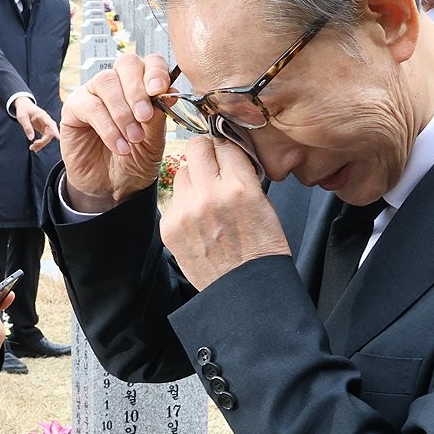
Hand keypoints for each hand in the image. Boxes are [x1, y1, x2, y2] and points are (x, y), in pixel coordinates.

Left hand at [12, 97, 58, 151]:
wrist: (23, 105)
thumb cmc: (23, 109)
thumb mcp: (22, 117)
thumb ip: (27, 127)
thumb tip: (31, 138)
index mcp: (43, 116)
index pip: (51, 124)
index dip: (55, 131)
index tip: (59, 138)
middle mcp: (46, 121)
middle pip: (50, 133)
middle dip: (43, 142)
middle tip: (33, 146)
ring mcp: (45, 125)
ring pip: (47, 137)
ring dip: (41, 144)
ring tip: (32, 148)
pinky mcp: (43, 128)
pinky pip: (44, 137)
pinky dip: (40, 143)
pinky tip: (35, 147)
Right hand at [59, 52, 168, 211]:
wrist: (112, 188)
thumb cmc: (135, 161)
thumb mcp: (154, 142)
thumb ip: (159, 116)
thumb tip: (169, 93)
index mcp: (142, 85)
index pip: (150, 63)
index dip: (155, 71)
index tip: (160, 90)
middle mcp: (118, 84)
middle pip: (126, 64)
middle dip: (138, 90)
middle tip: (145, 117)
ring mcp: (94, 93)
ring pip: (106, 82)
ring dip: (122, 112)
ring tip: (133, 138)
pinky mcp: (74, 109)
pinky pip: (89, 106)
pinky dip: (108, 128)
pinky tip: (119, 146)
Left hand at [160, 135, 290, 289]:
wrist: (245, 289)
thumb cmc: (261, 247)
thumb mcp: (264, 202)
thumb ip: (242, 174)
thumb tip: (225, 152)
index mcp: (240, 186)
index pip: (224, 144)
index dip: (227, 148)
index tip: (227, 154)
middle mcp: (209, 194)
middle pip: (196, 147)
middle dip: (206, 153)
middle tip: (213, 165)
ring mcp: (185, 211)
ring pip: (181, 171)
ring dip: (193, 177)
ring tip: (207, 197)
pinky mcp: (169, 226)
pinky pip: (173, 198)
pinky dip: (184, 203)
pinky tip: (198, 219)